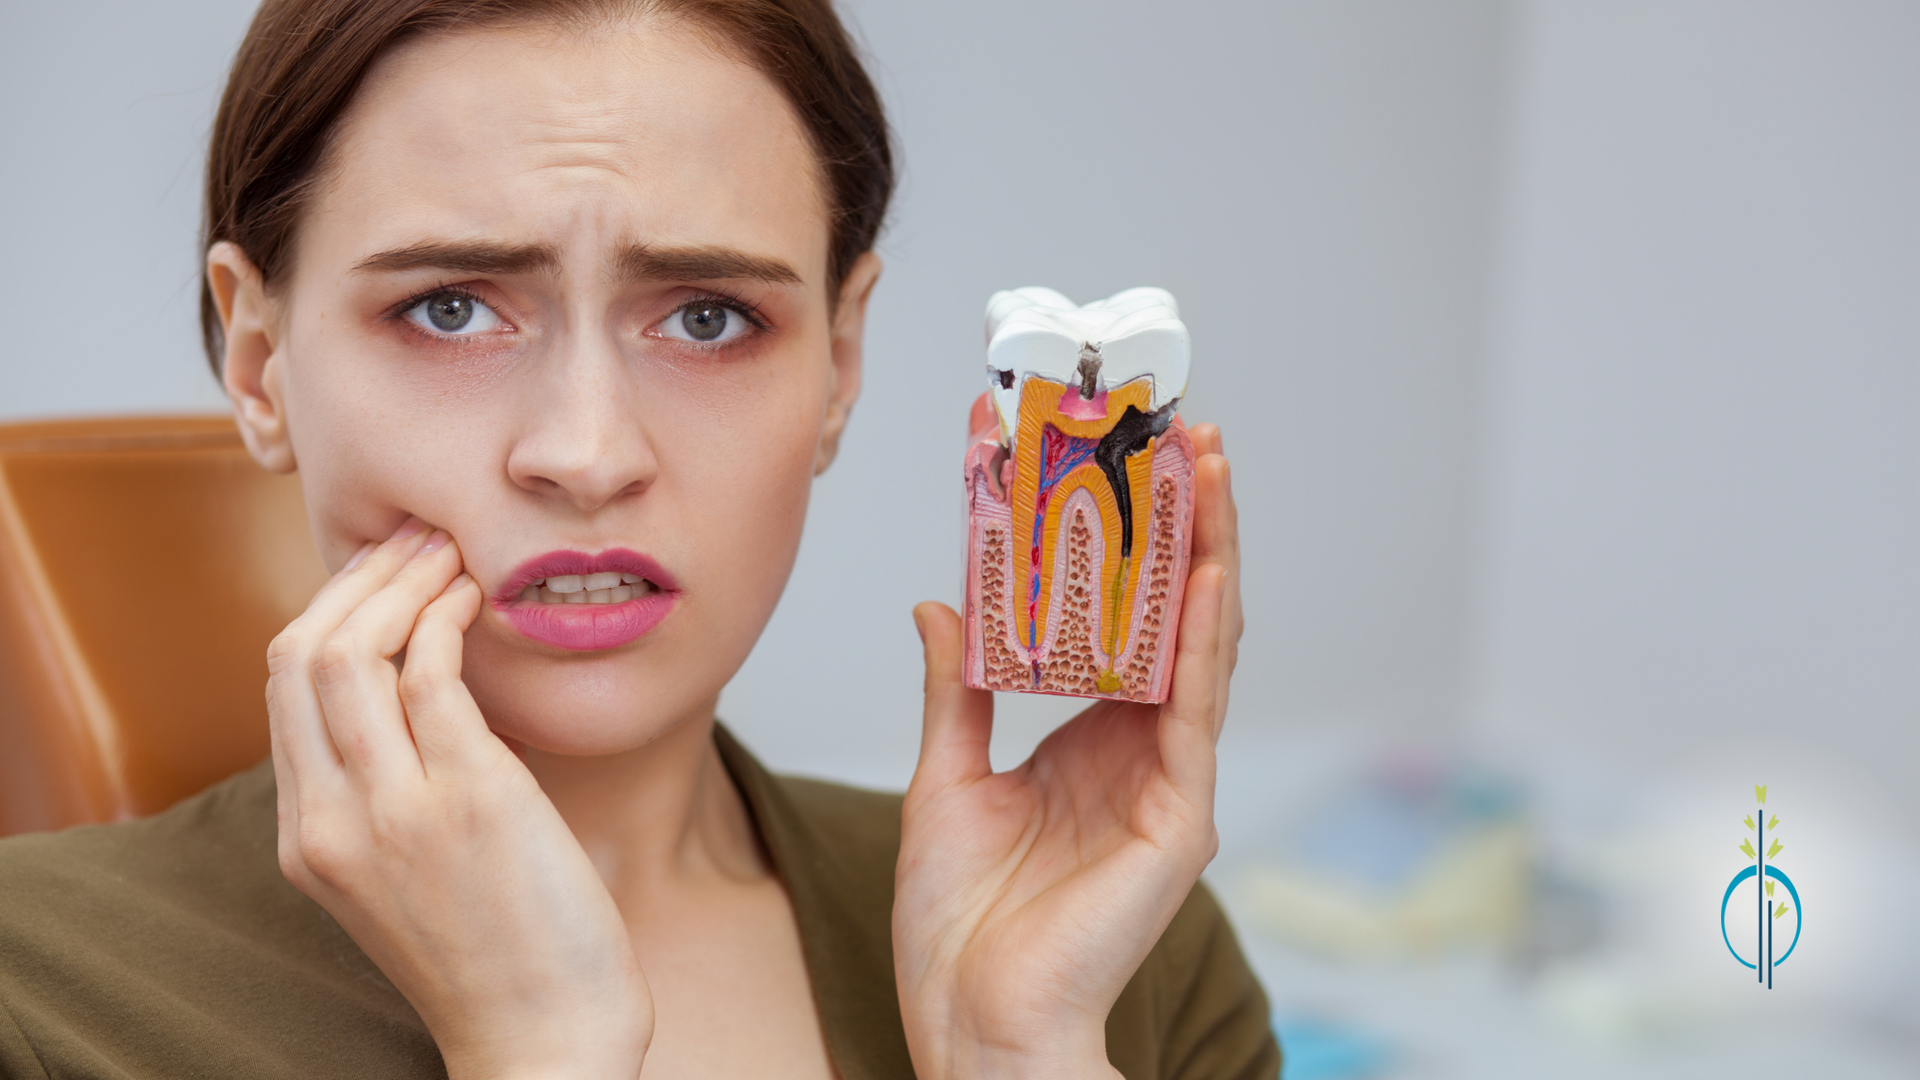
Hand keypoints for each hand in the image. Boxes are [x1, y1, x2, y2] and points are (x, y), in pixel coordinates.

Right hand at [267, 519, 649, 1079]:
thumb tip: (422, 690)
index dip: (329, 611)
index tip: (379, 571)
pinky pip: (432, 676)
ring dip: (404, 582)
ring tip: (450, 550)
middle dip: (357, 579)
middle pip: (298, 656)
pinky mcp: (470, 801)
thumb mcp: (405, 876)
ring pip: (351, 653)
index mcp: (309, 839)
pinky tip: (477, 600)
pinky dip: (448, 619)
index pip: (283, 689)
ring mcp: (394, 810)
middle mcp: (332, 821)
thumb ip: (390, 794)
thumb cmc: (497, 952)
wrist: (542, 1037)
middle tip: (415, 537)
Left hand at [894, 425, 1241, 1079]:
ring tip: (1205, 464)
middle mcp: (1143, 748)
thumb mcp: (945, 778)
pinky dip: (1206, 633)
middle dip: (1179, 519)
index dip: (1113, 537)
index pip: (1117, 615)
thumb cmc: (960, 925)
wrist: (974, 1021)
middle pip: (1172, 612)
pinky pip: (1197, 707)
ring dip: (1206, 549)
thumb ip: (955, 691)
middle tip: (1176, 430)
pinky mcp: (1180, 813)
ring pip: (1200, 642)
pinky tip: (1207, 567)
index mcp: (1092, 738)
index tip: (1096, 457)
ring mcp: (1169, 778)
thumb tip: (941, 603)